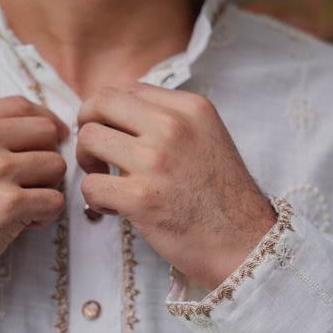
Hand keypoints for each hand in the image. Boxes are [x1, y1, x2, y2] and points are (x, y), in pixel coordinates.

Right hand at [0, 97, 68, 295]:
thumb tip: (47, 126)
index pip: (22, 105)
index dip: (46, 123)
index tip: (52, 140)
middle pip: (47, 132)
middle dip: (46, 157)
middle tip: (30, 183)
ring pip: (56, 166)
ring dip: (48, 188)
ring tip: (24, 205)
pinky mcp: (8, 204)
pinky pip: (55, 200)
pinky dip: (46, 215)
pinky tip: (25, 223)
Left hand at [77, 84, 276, 289]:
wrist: (245, 243)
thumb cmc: (222, 197)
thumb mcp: (207, 137)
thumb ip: (170, 121)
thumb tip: (121, 115)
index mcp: (189, 108)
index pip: (126, 88)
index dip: (109, 112)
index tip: (113, 135)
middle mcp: (172, 127)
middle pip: (99, 103)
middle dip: (87, 125)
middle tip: (97, 153)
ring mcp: (155, 161)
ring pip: (88, 139)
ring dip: (87, 162)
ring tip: (105, 181)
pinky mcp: (141, 198)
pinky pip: (90, 185)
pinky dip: (94, 200)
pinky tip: (114, 209)